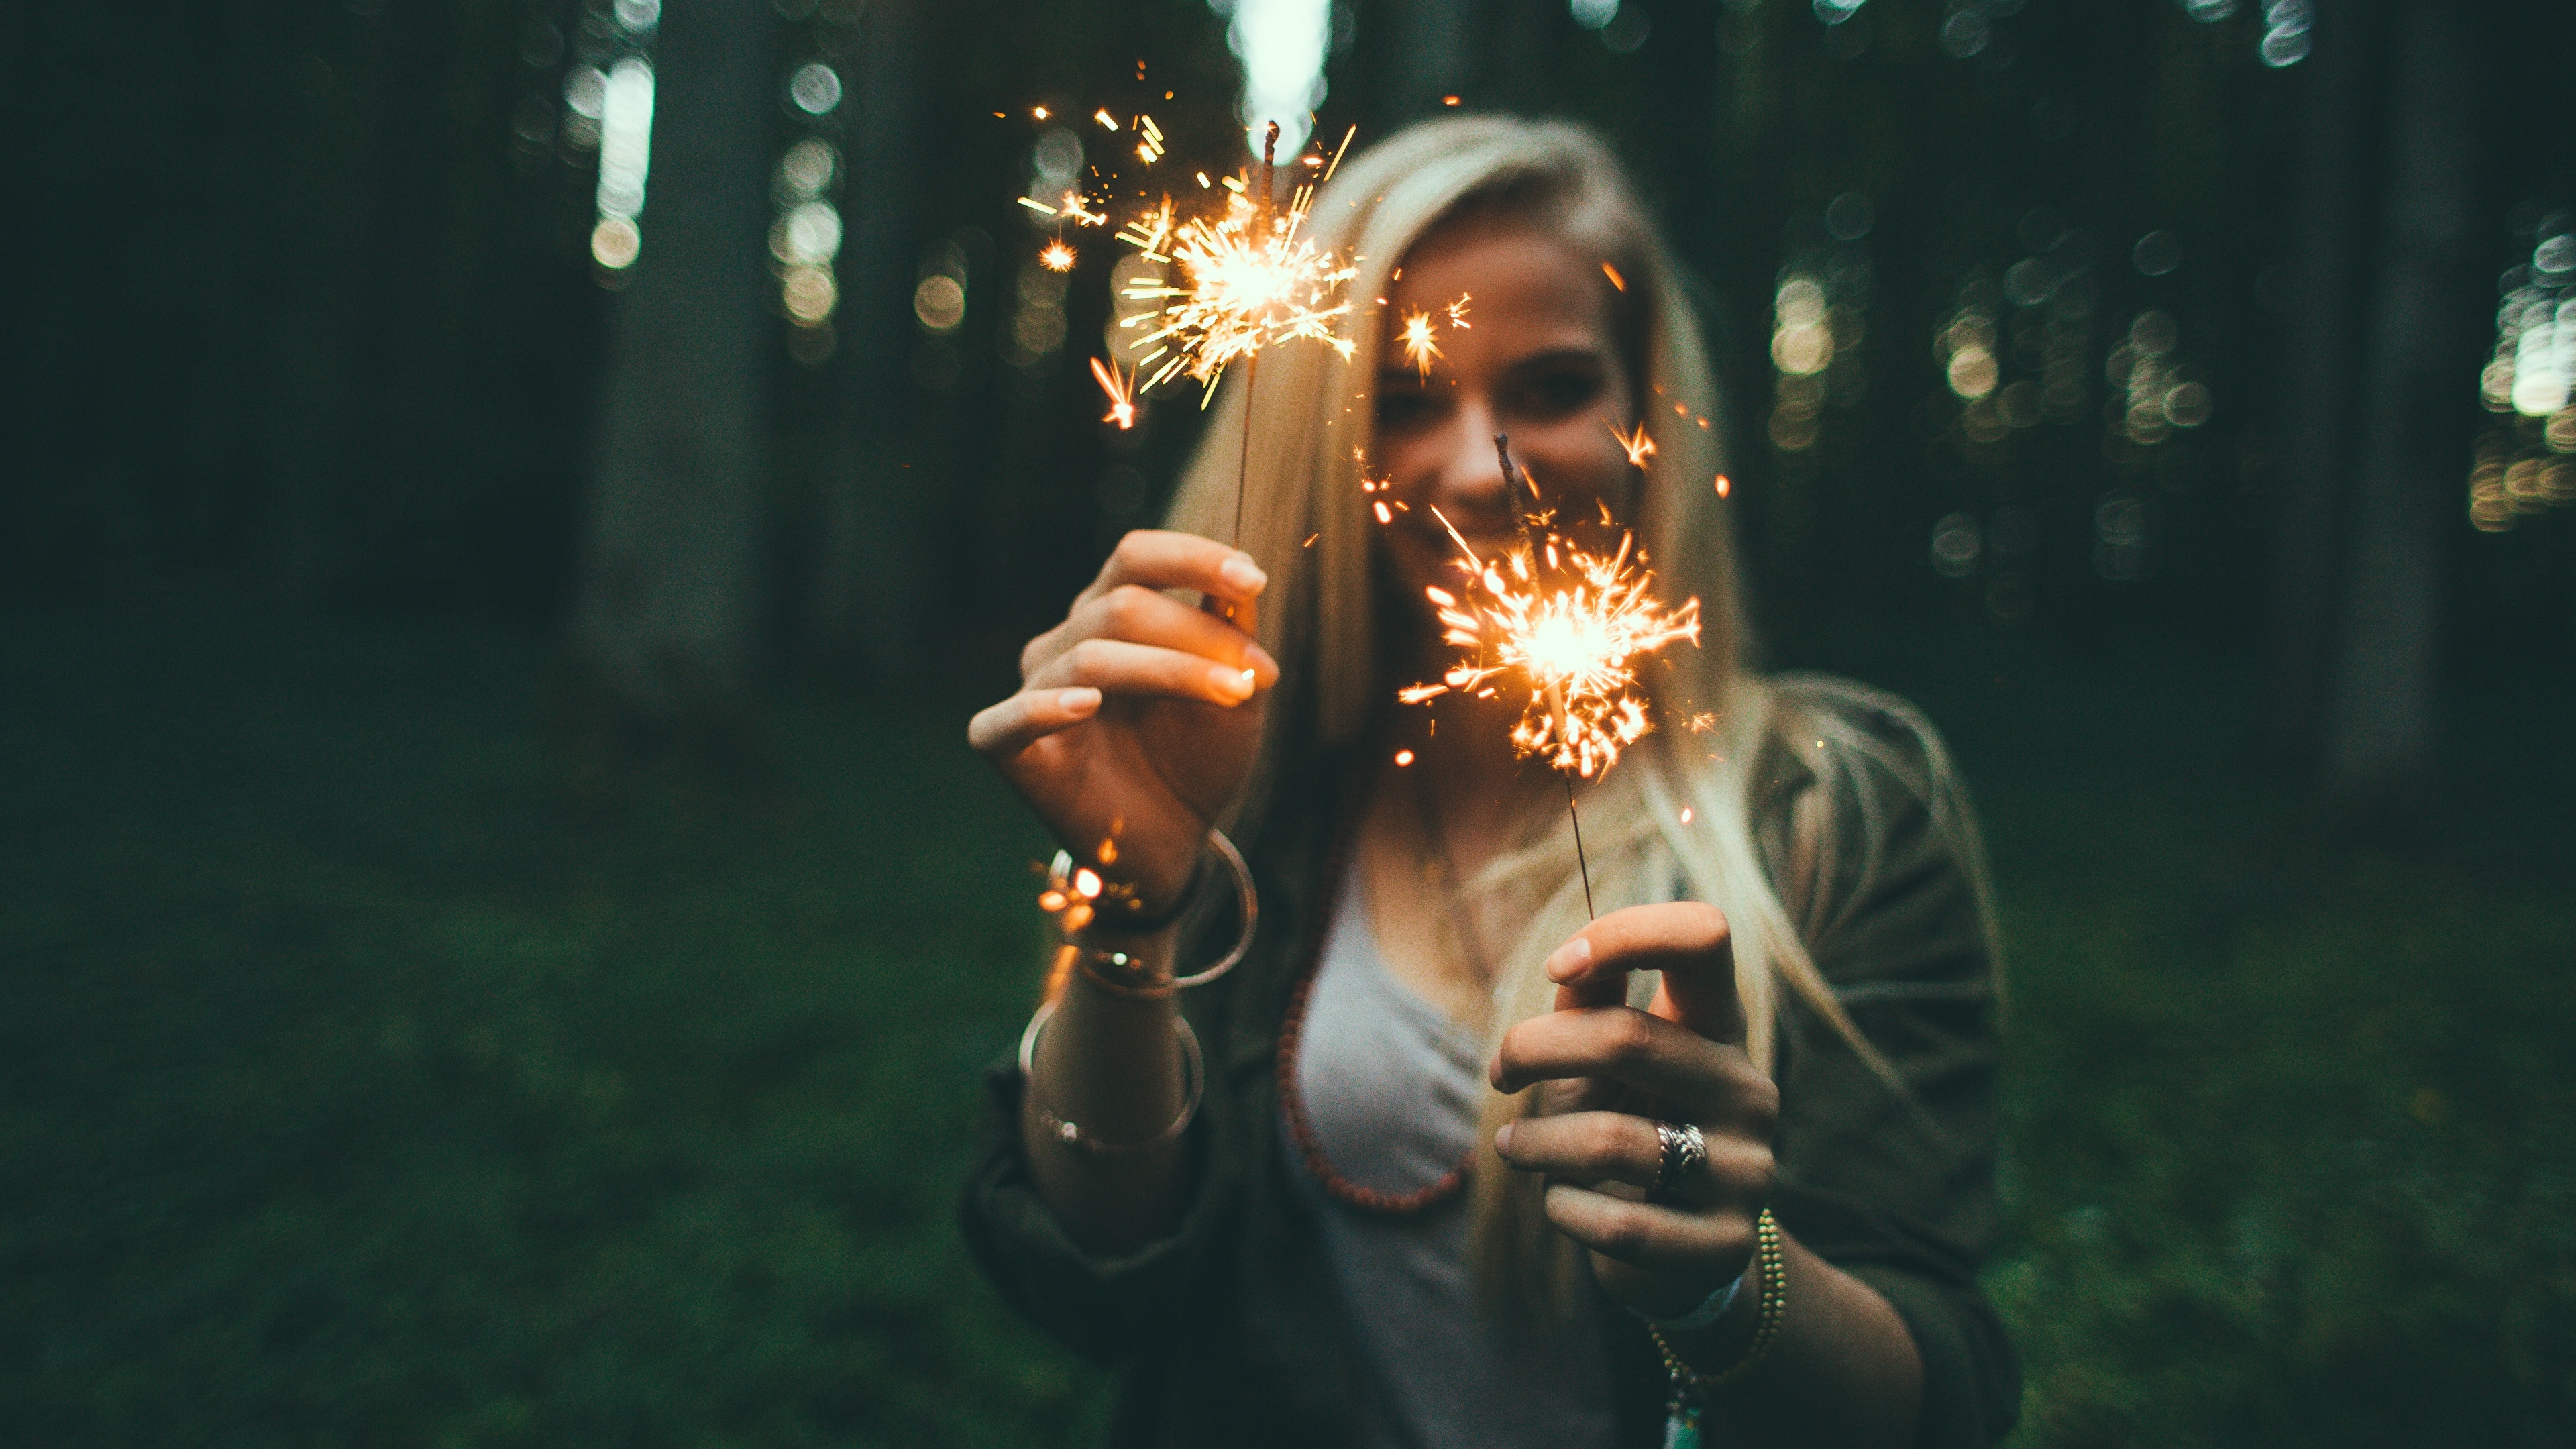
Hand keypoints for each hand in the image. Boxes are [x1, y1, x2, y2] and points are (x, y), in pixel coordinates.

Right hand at [967, 530, 1279, 911]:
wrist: (1172, 841)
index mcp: (1111, 613)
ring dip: (1173, 670)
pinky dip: (1047, 706)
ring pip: (1092, 656)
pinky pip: (1013, 717)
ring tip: (1235, 696)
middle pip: (1122, 606)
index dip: (1191, 558)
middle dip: (1199, 635)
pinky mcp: (1006, 746)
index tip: (1252, 579)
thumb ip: (1233, 634)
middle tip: (1259, 676)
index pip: (1136, 557)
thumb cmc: (1196, 758)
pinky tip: (1087, 704)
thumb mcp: (1235, 692)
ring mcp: (1033, 689)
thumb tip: (1242, 579)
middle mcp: (1066, 641)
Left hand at [1488, 902, 1778, 1320]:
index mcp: (1719, 1027)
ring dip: (1536, 1143)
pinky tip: (1559, 1202)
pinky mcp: (1728, 1244)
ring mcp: (1748, 1168)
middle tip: (1498, 1073)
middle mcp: (1746, 1089)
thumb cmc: (1628, 1126)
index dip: (1624, 933)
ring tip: (1515, 1146)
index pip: (1705, 937)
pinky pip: (1620, 1224)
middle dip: (1534, 1049)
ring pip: (1611, 1141)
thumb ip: (1590, 1003)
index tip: (1557, 965)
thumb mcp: (1606, 1062)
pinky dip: (1565, 1208)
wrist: (1679, 1250)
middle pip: (1627, 1038)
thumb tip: (1569, 963)